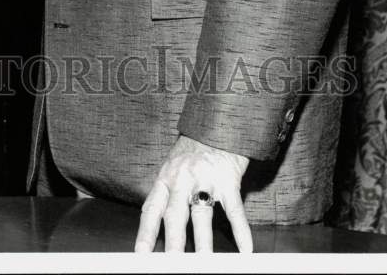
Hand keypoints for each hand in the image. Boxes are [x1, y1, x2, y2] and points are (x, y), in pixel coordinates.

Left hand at [134, 135, 252, 253]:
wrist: (217, 126)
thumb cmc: (192, 150)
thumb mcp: (171, 167)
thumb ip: (166, 192)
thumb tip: (154, 225)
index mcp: (165, 178)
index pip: (152, 209)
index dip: (146, 232)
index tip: (141, 254)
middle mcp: (182, 179)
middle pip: (175, 214)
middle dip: (173, 240)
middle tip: (172, 261)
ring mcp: (205, 179)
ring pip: (202, 214)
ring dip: (203, 241)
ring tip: (204, 261)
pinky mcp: (228, 180)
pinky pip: (234, 210)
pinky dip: (241, 231)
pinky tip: (245, 249)